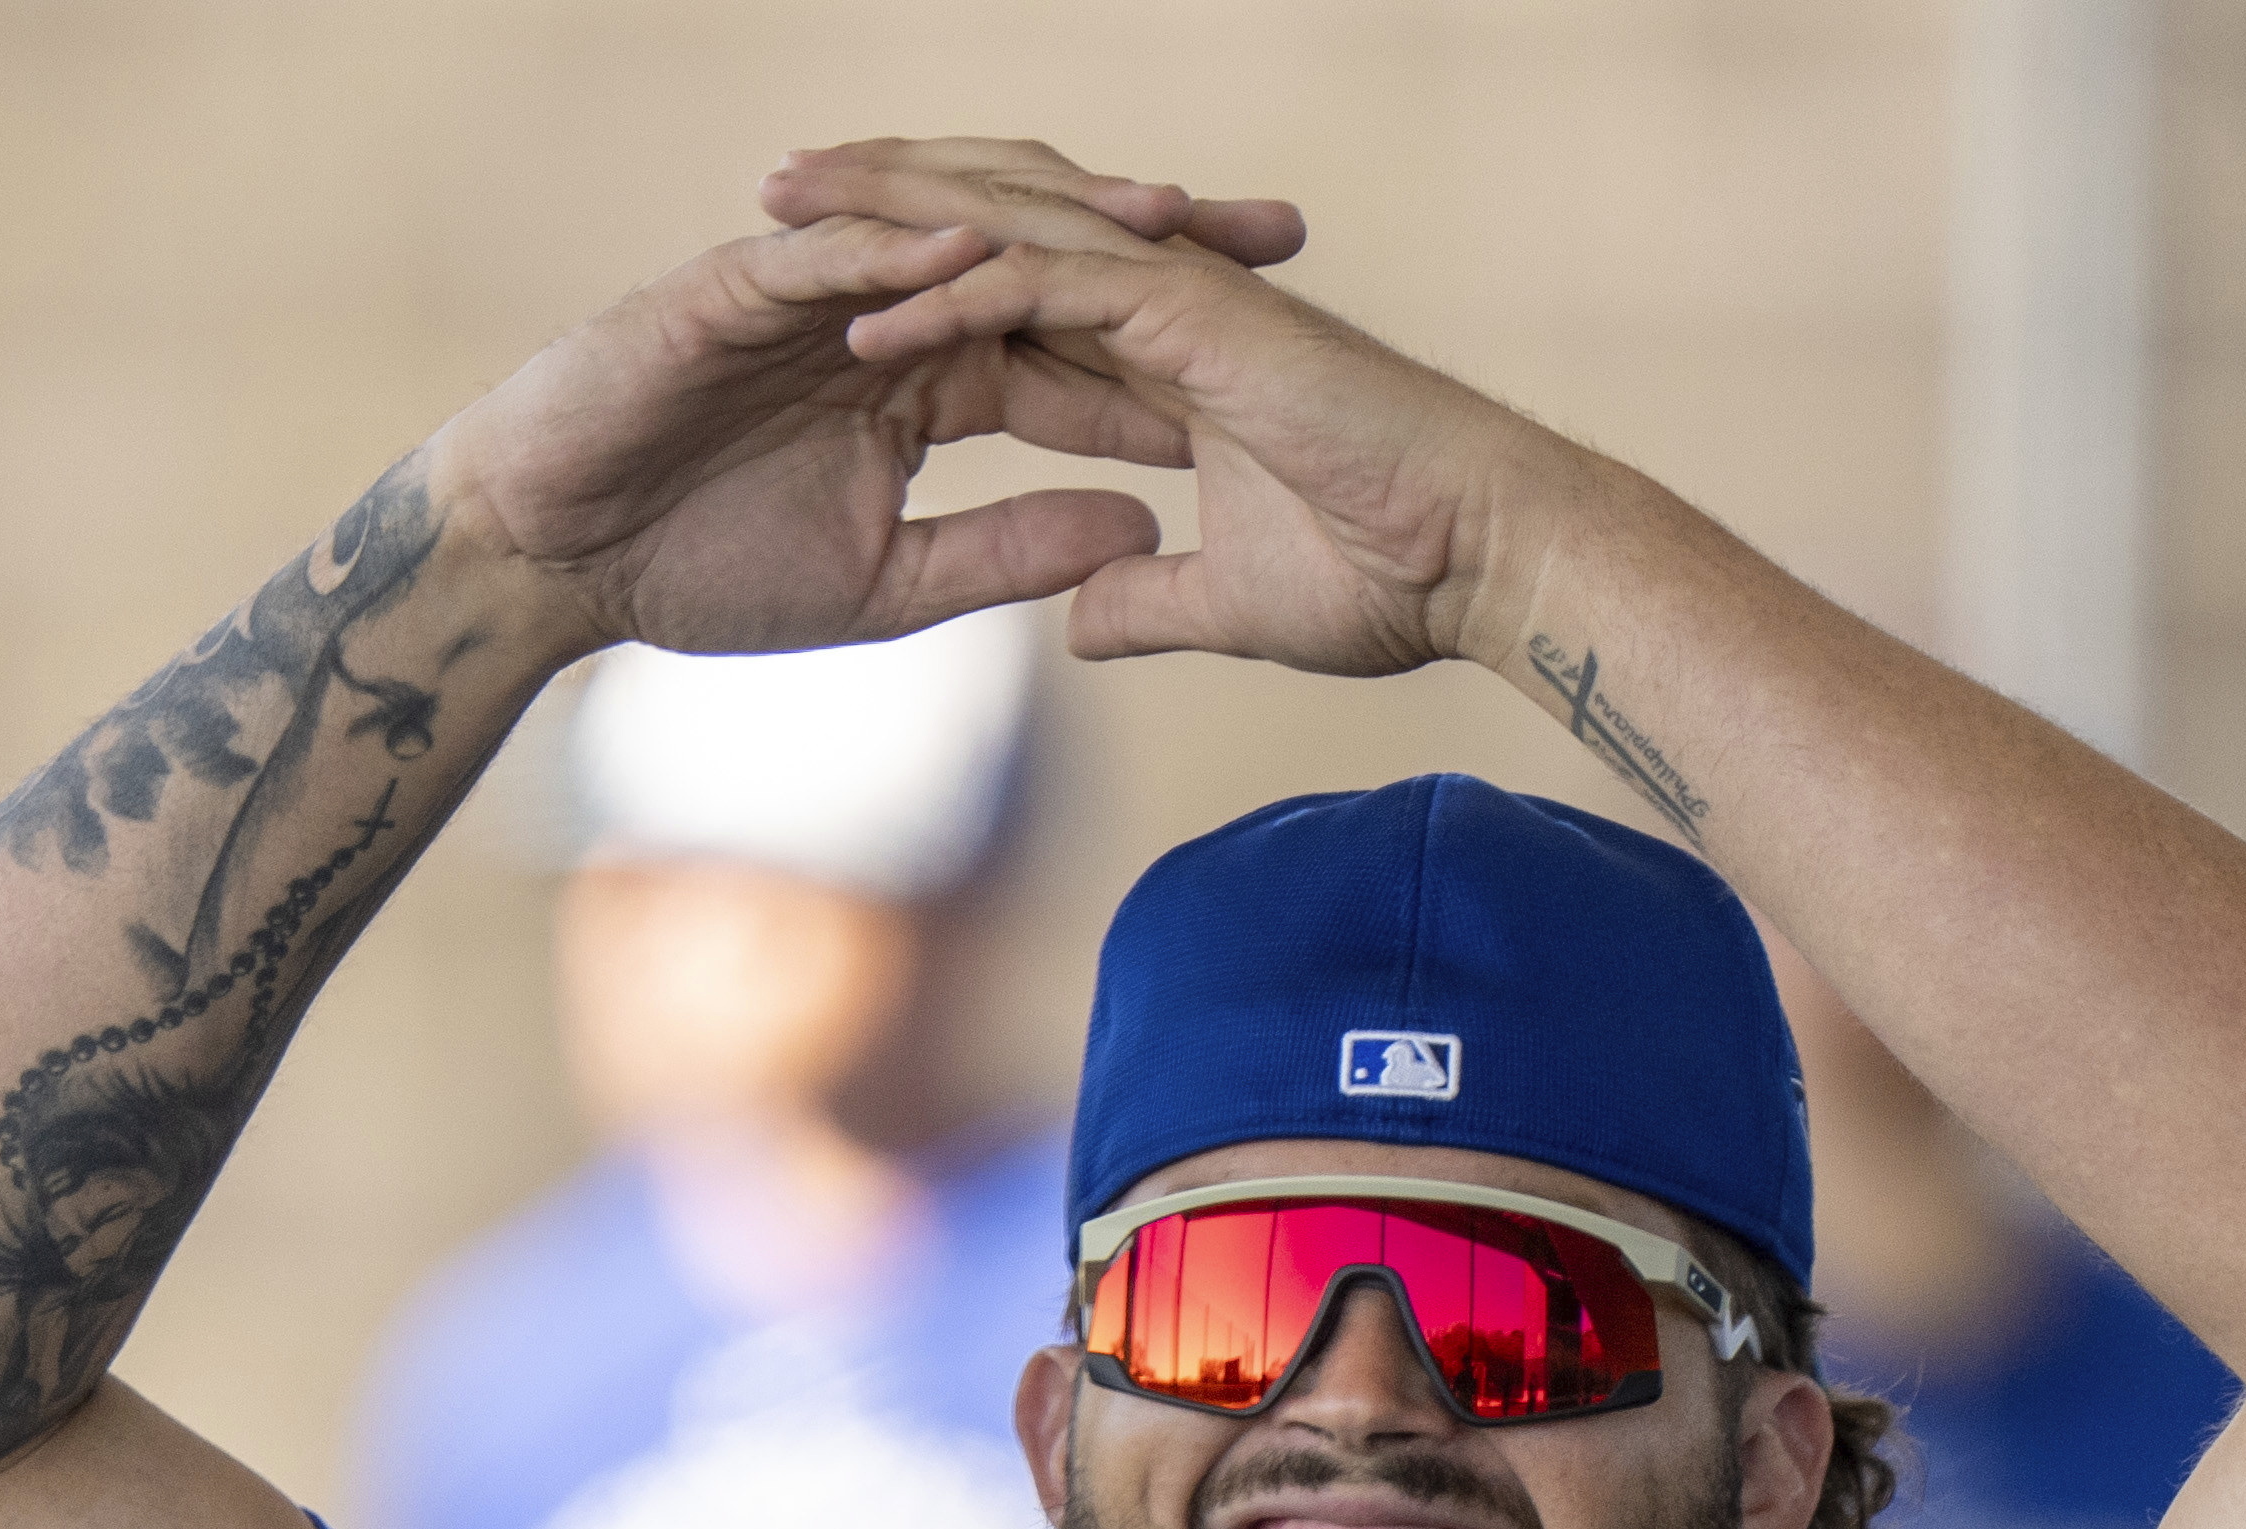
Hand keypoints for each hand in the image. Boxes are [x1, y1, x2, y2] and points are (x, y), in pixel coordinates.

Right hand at [430, 148, 1303, 660]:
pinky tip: (994, 250)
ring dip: (1062, 218)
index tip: (1293, 347)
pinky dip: (912, 248)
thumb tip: (1148, 529)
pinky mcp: (740, 283)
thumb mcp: (889, 583)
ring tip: (1167, 216)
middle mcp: (889, 307)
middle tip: (1282, 233)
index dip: (1180, 337)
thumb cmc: (696, 568)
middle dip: (1161, 240)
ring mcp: (817, 284)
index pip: (1075, 338)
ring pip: (959, 227)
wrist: (552, 555)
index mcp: (928, 373)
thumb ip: (1012, 549)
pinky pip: (840, 254)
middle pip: (1048, 253)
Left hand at [781, 138, 1560, 682]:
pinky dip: (952, 297)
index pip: (1010, 301)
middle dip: (871, 214)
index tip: (810, 307)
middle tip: (761, 198)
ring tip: (772, 213)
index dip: (911, 293)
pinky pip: (1044, 289)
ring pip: (1000, 232)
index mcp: (1163, 356)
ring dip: (883, 223)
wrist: (1484, 560)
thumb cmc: (1391, 580)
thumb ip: (1150, 598)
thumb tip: (1085, 614)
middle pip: (986, 233)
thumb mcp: (1231, 605)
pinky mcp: (1192, 318)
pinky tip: (862, 318)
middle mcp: (1161, 304)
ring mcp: (1177, 300)